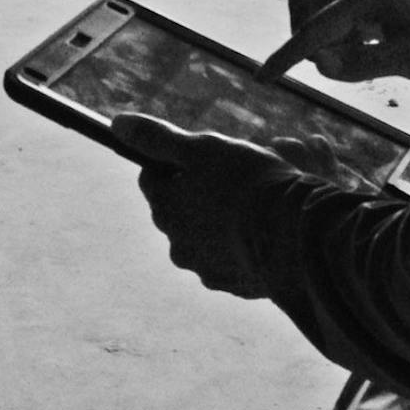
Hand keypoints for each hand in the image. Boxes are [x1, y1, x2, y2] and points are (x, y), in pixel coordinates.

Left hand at [113, 113, 301, 299]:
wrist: (292, 236)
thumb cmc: (246, 183)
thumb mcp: (200, 149)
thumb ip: (156, 138)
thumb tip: (117, 124)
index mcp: (164, 208)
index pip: (153, 177)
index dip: (177, 163)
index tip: (204, 158)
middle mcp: (177, 244)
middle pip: (178, 210)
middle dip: (197, 194)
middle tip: (233, 180)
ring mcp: (205, 268)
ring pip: (204, 236)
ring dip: (218, 222)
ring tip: (252, 207)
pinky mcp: (234, 285)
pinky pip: (230, 259)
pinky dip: (239, 246)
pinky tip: (261, 233)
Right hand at [286, 0, 409, 82]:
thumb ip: (363, 62)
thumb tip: (320, 63)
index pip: (316, 27)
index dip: (287, 54)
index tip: (262, 77)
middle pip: (304, 7)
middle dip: (308, 39)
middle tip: (341, 65)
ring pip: (317, 15)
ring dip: (327, 42)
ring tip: (369, 57)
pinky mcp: (367, 5)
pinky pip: (334, 22)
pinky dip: (342, 42)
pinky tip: (376, 50)